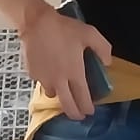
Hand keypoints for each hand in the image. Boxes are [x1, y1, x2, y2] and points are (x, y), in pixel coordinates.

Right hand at [17, 3, 110, 120]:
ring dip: (59, 94)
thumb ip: (103, 49)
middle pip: (67, 105)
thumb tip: (107, 63)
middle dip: (74, 114)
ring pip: (52, 94)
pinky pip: (41, 83)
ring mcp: (44, 79)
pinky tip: (49, 71)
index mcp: (74, 73)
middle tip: (78, 116)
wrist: (37, 24)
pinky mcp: (32, 75)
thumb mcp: (90, 34)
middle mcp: (59, 81)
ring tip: (63, 88)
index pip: (82, 98)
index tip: (90, 112)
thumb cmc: (65, 28)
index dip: (87, 108)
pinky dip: (47, 81)